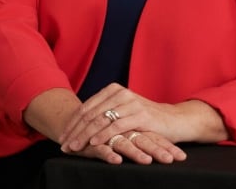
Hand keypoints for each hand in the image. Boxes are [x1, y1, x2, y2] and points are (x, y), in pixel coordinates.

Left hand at [59, 83, 200, 162]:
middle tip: (64, 144)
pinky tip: (94, 143)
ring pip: (100, 120)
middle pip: (90, 114)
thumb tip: (79, 123)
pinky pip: (116, 125)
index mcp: (112, 90)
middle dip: (75, 131)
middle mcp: (120, 93)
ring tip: (75, 147)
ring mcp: (130, 102)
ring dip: (85, 135)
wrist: (173, 120)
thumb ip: (104, 112)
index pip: (86, 107)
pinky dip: (103, 135)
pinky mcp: (140, 115)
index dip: (72, 123)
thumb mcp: (122, 111)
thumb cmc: (144, 119)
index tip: (62, 136)